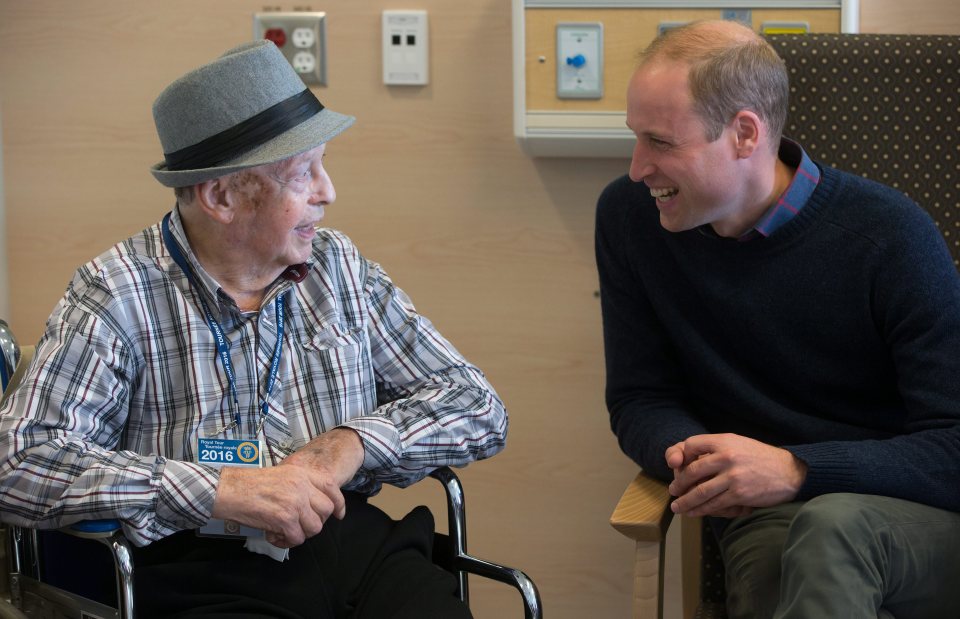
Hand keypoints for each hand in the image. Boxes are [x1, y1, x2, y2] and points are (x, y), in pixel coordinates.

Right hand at [211, 428, 364, 546]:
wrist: (228, 490)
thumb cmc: (248, 484)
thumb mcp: (281, 475)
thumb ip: (299, 486)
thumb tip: (312, 506)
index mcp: (302, 473)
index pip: (331, 487)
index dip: (339, 503)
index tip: (338, 515)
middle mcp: (302, 486)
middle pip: (326, 510)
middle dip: (315, 521)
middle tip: (298, 525)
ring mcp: (295, 502)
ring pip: (314, 528)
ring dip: (300, 533)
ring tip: (283, 531)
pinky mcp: (285, 519)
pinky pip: (297, 539)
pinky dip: (286, 542)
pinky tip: (273, 536)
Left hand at [664, 433, 806, 517]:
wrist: (789, 472)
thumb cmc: (761, 457)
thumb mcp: (738, 443)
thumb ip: (717, 447)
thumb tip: (692, 458)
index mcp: (724, 441)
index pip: (692, 444)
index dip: (681, 455)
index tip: (677, 466)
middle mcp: (726, 457)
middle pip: (692, 471)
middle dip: (679, 483)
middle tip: (673, 490)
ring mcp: (733, 477)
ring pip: (700, 492)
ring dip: (685, 501)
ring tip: (677, 507)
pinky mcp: (739, 495)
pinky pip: (714, 504)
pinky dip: (701, 510)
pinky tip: (693, 512)